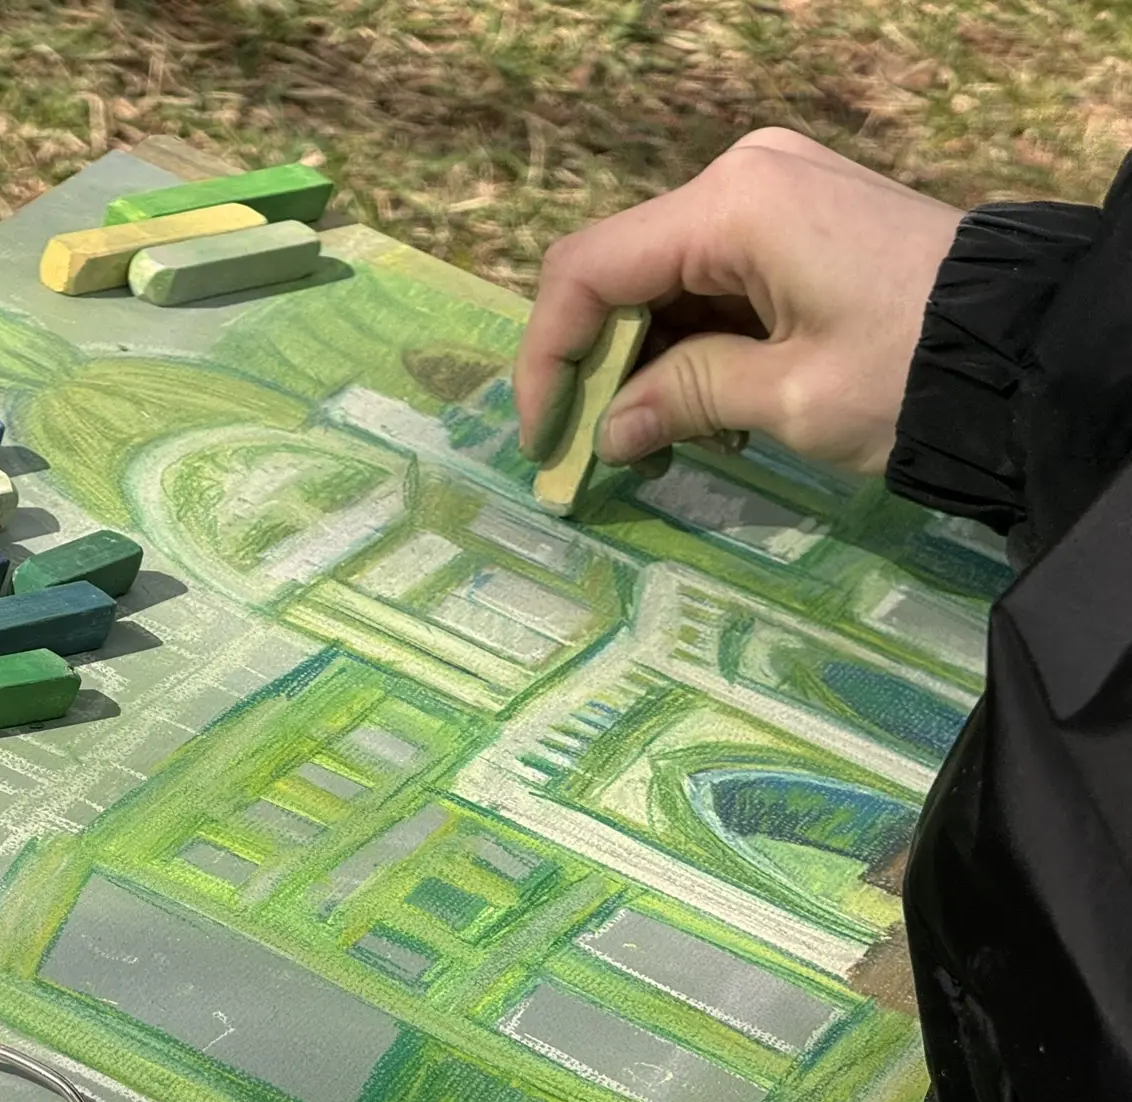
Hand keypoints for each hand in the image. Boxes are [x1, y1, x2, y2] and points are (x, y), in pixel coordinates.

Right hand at [515, 127, 964, 474]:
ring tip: (652, 444)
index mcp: (731, 206)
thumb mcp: (789, 399)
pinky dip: (689, 342)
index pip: (587, 271)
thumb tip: (607, 432)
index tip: (543, 436)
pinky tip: (697, 408)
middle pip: (618, 270)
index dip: (549, 356)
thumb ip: (682, 401)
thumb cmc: (911, 372)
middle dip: (594, 363)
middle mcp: (738, 178)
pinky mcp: (796, 218)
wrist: (1032, 347)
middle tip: (587, 448)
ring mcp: (771, 191)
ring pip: (660, 279)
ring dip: (643, 360)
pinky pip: (709, 277)